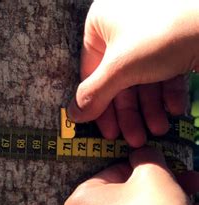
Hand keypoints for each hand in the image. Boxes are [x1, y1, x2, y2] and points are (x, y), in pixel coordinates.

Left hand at [64, 147, 198, 204]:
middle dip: (160, 187)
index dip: (141, 168)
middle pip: (126, 196)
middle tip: (185, 181)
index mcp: (80, 202)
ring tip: (193, 197)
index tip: (162, 167)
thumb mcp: (152, 174)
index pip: (112, 173)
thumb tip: (143, 153)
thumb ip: (145, 157)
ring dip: (165, 204)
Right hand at [67, 0, 198, 146]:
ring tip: (159, 129)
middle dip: (130, 112)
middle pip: (117, 80)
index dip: (99, 106)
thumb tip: (73, 116)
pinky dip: (167, 95)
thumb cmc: (163, 34)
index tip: (107, 131)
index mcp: (100, 24)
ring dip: (149, 109)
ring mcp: (148, 36)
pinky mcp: (173, 44)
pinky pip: (163, 73)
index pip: (91, 73)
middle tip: (134, 138)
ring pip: (141, 81)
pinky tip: (174, 111)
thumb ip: (94, 94)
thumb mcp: (120, 68)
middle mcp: (121, 28)